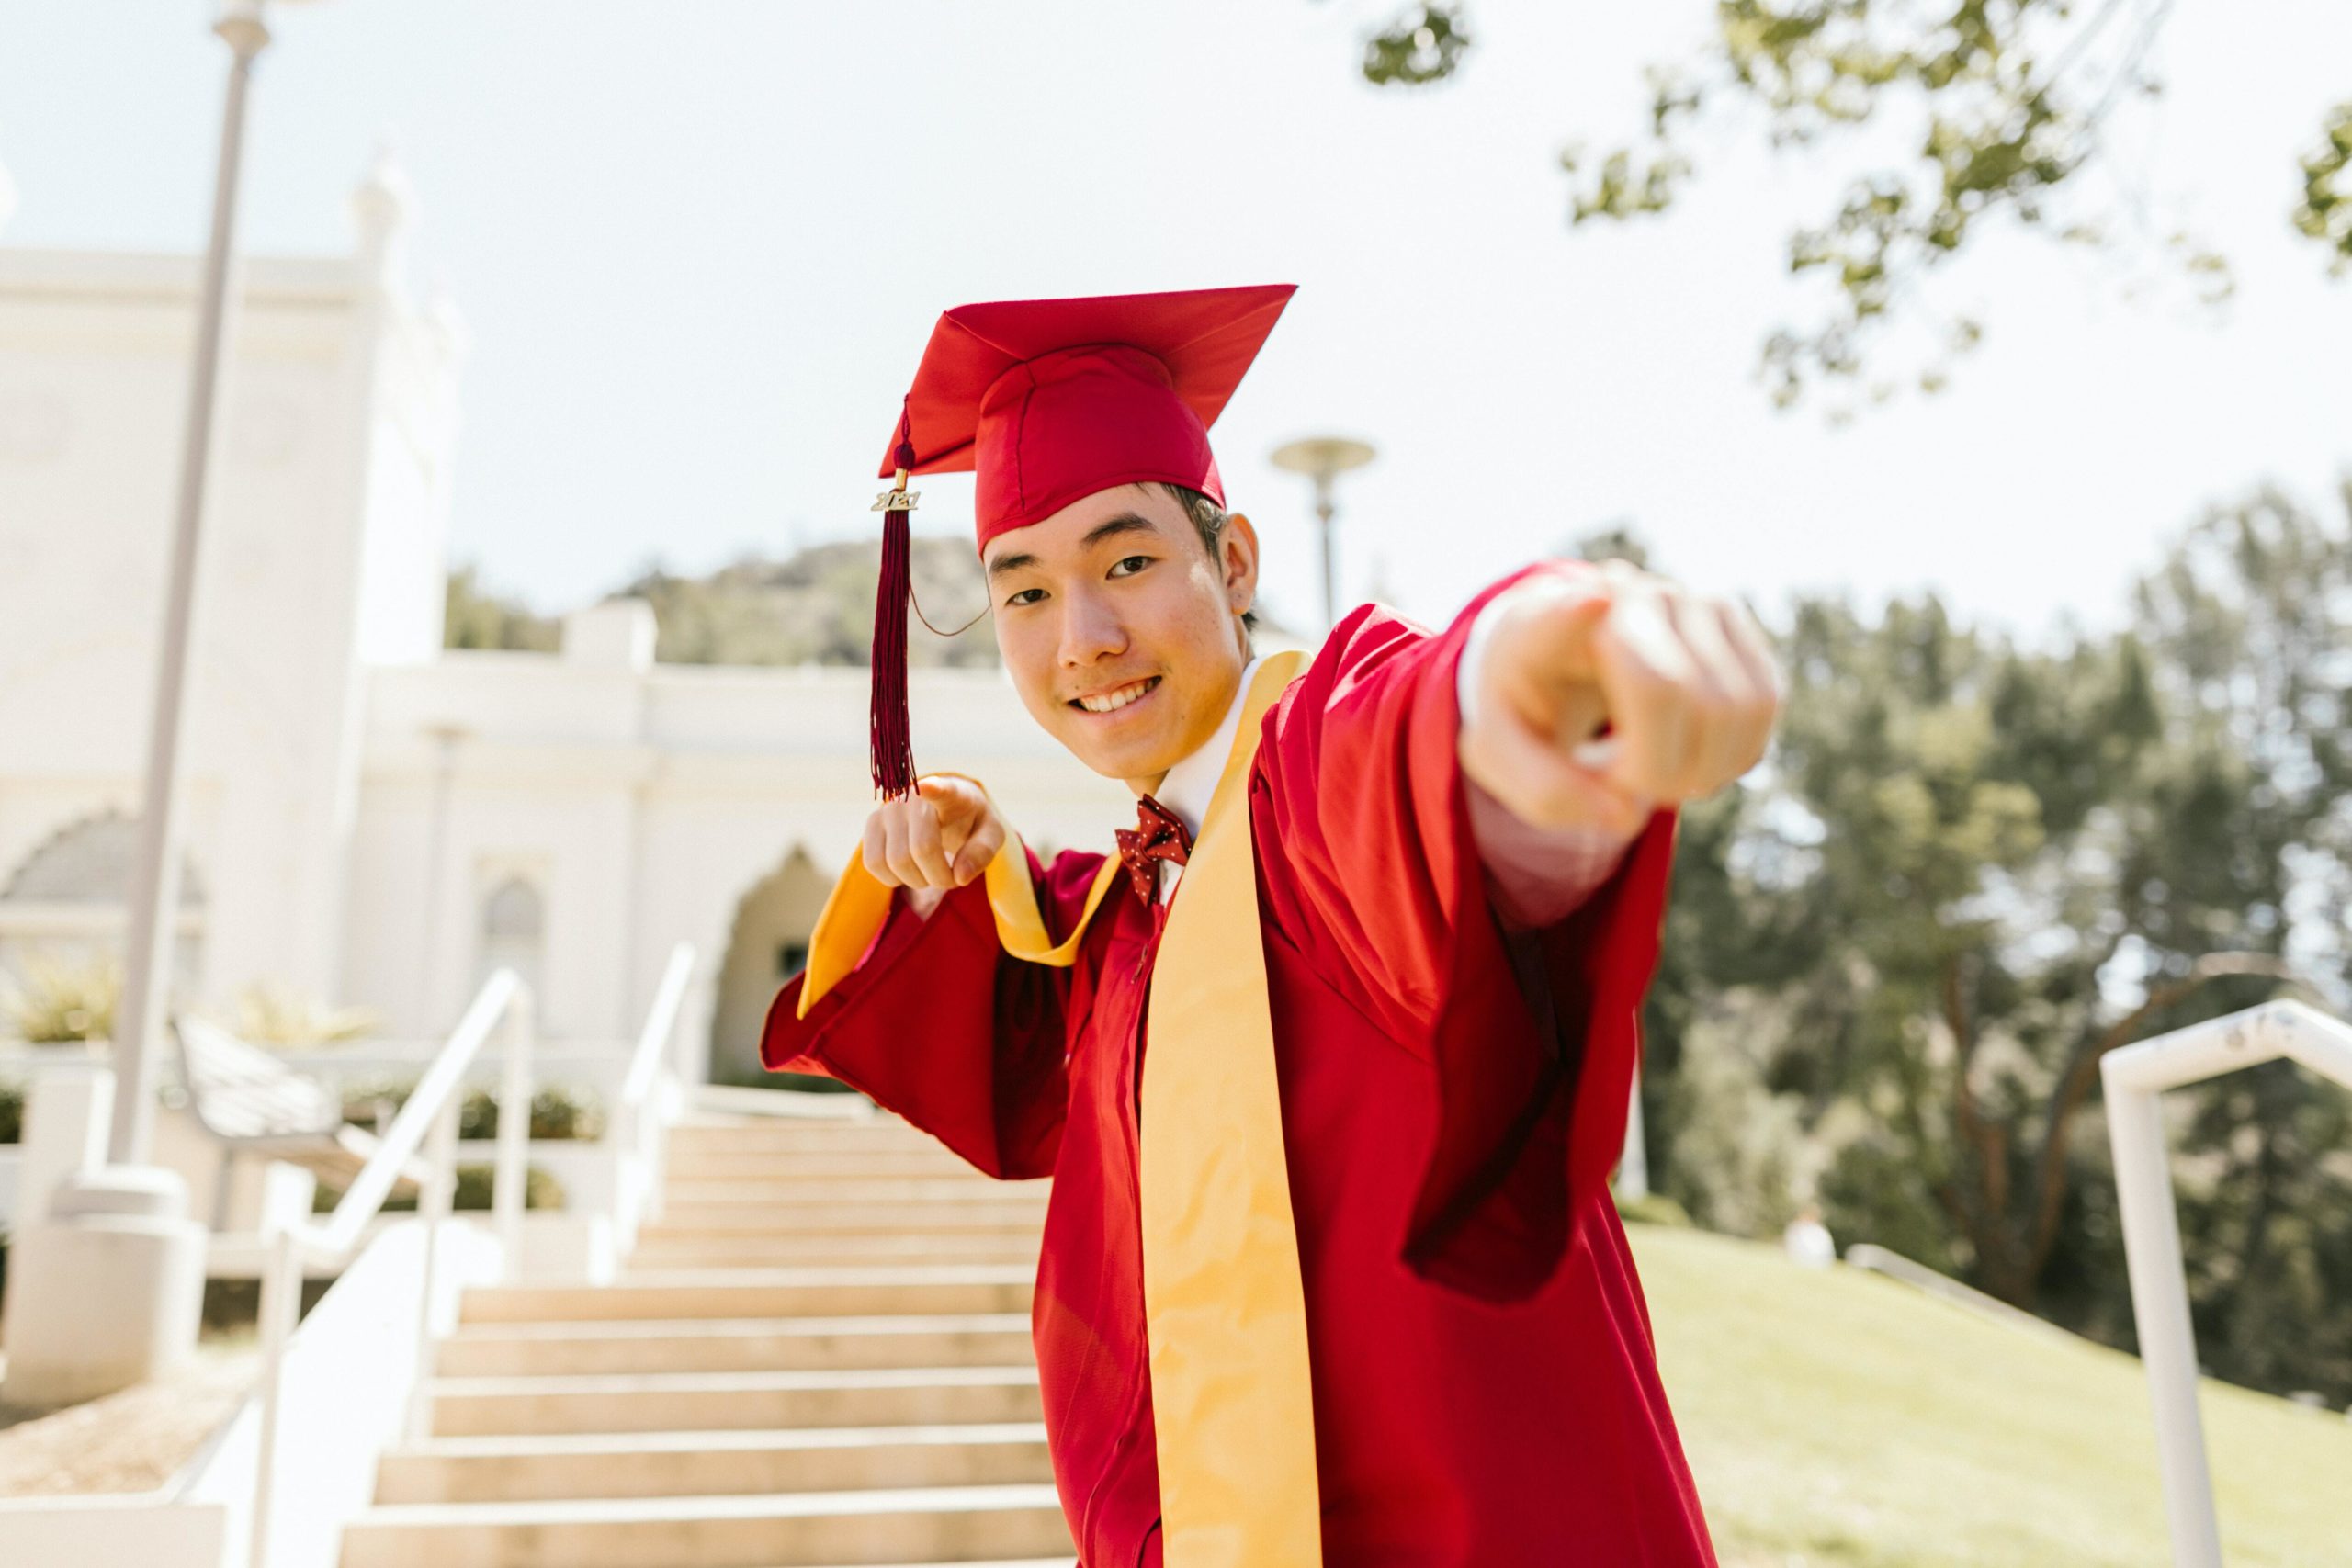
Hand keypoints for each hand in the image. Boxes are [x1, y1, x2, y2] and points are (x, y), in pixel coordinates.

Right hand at [861, 775, 1006, 893]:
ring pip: (895, 861)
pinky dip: (892, 879)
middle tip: (951, 878)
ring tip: (931, 873)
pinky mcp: (872, 823)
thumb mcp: (990, 835)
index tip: (928, 786)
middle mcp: (913, 796)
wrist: (948, 810)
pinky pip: (873, 863)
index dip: (933, 789)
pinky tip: (909, 871)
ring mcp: (888, 808)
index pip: (940, 789)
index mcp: (951, 793)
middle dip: (939, 877)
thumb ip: (982, 852)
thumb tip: (960, 876)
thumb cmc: (971, 823)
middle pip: (921, 849)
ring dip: (916, 881)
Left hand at [1459, 561, 1781, 833]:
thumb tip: (1627, 815)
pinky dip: (1733, 756)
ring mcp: (1684, 602)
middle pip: (1670, 691)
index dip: (1576, 610)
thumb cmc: (1527, 711)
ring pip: (1734, 704)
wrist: (1557, 660)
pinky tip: (1691, 759)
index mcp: (1539, 626)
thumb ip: (1545, 794)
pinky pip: (1763, 703)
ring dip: (1704, 771)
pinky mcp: (1732, 624)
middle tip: (1622, 789)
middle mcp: (1622, 595)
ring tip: (1653, 776)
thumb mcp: (1502, 759)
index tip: (1596, 599)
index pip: (1560, 612)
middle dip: (1658, 771)